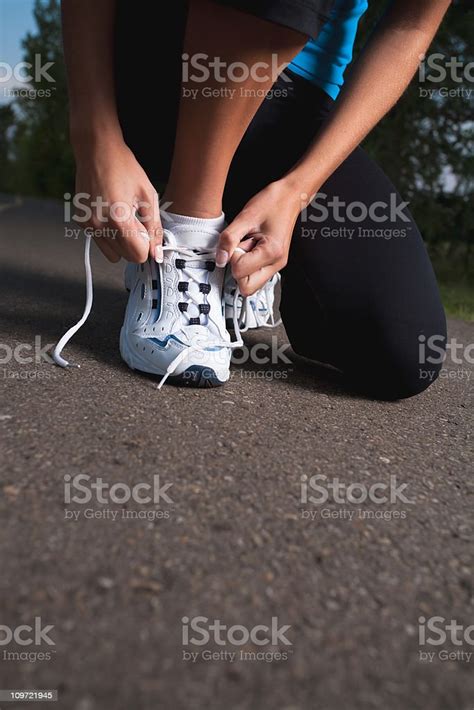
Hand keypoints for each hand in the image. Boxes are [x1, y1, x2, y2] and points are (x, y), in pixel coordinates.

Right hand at [73, 135, 161, 262]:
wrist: (96, 150)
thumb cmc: (123, 167)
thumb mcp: (148, 196)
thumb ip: (154, 228)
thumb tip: (157, 253)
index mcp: (118, 218)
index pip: (137, 255)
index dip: (146, 247)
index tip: (147, 234)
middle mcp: (99, 224)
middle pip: (125, 257)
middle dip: (135, 245)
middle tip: (136, 223)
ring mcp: (88, 224)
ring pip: (112, 254)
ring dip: (122, 242)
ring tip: (123, 219)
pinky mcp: (81, 222)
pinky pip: (100, 242)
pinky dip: (110, 235)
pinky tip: (112, 214)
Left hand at [217, 180, 302, 295]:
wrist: (289, 197)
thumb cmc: (272, 203)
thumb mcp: (244, 218)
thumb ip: (229, 239)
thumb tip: (220, 259)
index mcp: (271, 252)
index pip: (240, 272)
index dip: (233, 256)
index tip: (238, 242)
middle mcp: (276, 263)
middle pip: (247, 288)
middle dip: (237, 270)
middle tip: (241, 248)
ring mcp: (276, 265)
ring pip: (251, 284)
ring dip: (243, 267)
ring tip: (248, 246)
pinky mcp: (273, 263)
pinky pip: (255, 274)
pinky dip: (248, 265)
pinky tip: (251, 248)